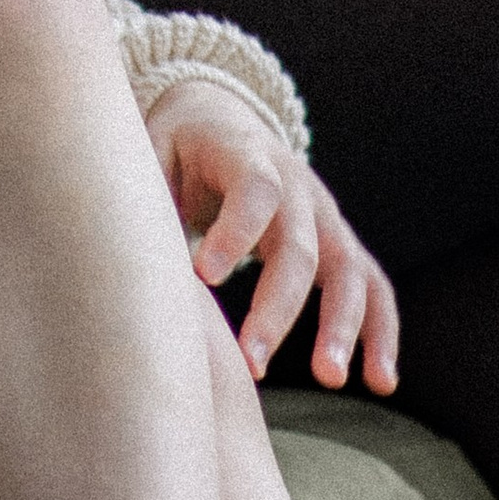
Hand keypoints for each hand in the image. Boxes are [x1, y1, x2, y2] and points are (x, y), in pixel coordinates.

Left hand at [142, 80, 398, 392]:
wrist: (223, 118)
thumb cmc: (178, 146)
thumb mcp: (153, 150)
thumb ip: (146, 193)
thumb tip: (116, 245)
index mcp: (247, 155)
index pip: (252, 190)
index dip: (234, 231)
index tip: (204, 275)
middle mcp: (298, 186)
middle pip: (300, 245)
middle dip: (277, 307)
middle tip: (250, 363)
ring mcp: (327, 217)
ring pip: (348, 270)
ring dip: (342, 326)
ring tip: (328, 378)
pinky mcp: (343, 246)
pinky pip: (375, 289)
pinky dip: (382, 333)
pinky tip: (381, 381)